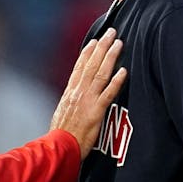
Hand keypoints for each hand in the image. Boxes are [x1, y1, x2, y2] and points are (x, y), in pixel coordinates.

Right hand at [50, 30, 126, 155]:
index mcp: (69, 94)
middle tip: (110, 33)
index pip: (78, 68)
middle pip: (90, 65)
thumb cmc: (60, 137)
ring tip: (118, 43)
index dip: (87, 53)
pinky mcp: (95, 112)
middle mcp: (77, 93)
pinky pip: (107, 94)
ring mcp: (87, 101)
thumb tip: (73, 97)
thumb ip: (69, 103)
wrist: (58, 149)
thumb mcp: (61, 115)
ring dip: (110, 57)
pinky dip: (116, 82)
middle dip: (101, 47)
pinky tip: (124, 71)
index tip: (94, 41)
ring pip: (99, 74)